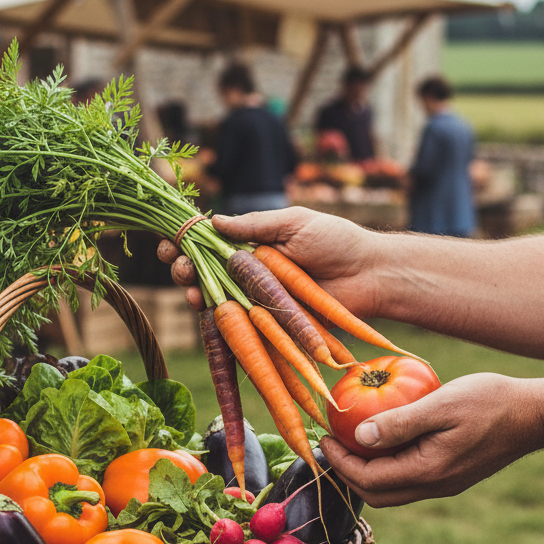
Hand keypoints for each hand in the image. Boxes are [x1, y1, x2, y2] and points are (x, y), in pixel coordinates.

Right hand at [157, 207, 384, 313]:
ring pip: (210, 295)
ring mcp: (255, 297)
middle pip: (202, 270)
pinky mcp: (265, 322)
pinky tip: (198, 304)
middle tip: (176, 261)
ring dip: (189, 287)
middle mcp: (249, 271)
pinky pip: (232, 320)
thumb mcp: (294, 222)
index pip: (209, 243)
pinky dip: (211, 313)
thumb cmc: (337, 242)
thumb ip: (254, 224)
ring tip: (184, 282)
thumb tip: (213, 220)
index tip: (172, 239)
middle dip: (181, 264)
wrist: (370, 276)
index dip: (187, 241)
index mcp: (253, 244)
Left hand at [319, 373, 539, 506]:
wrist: (536, 415)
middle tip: (332, 441)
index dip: (339, 462)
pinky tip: (382, 436)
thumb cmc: (490, 402)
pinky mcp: (450, 475)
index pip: (367, 481)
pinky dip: (387, 464)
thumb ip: (400, 422)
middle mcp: (434, 486)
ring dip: (366, 470)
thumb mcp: (441, 404)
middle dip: (347, 472)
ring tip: (350, 439)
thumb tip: (358, 437)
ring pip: (391, 490)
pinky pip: (408, 478)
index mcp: (428, 473)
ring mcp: (443, 484)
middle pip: (375, 494)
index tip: (324, 437)